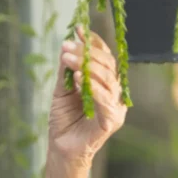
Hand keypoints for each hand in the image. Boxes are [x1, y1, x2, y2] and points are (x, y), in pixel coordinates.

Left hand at [47, 27, 127, 166]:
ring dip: (87, 66)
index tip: (77, 29)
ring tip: (68, 58)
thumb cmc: (64, 120)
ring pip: (107, 79)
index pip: (105, 57)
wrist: (61, 148)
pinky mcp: (112, 121)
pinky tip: (78, 77)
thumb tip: (67, 46)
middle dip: (87, 52)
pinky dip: (92, 86)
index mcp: (106, 83)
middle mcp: (115, 93)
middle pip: (108, 65)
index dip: (94, 42)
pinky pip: (105, 99)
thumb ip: (67, 70)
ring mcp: (116, 107)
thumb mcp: (62, 89)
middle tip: (68, 46)